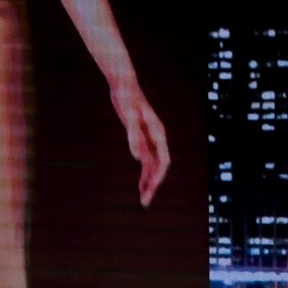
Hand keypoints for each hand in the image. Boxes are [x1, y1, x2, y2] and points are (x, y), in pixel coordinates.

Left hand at [112, 70, 172, 203]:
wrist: (124, 84)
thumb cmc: (127, 97)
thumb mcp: (128, 116)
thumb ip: (133, 136)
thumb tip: (137, 158)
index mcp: (158, 133)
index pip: (162, 162)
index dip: (157, 178)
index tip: (150, 190)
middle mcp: (157, 139)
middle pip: (159, 167)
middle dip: (153, 185)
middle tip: (144, 202)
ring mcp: (150, 139)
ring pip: (152, 166)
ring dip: (148, 182)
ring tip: (143, 198)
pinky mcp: (141, 138)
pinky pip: (145, 161)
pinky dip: (143, 173)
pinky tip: (140, 184)